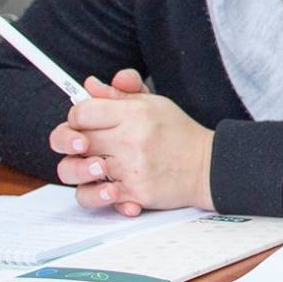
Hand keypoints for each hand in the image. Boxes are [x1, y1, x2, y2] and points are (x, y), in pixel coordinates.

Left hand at [48, 69, 214, 213]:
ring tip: (96, 167)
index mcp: (134, 113)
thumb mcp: (154, 104)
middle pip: (73, 140)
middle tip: (85, 145)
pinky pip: (92, 196)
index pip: (81, 112)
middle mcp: (130, 140)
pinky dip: (95, 195)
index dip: (77, 117)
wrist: (208, 167)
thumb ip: (119, 93)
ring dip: (78, 169)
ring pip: (73, 171)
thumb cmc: (179, 134)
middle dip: (73, 143)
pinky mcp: (132, 193)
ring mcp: (130, 168)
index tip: (87, 122)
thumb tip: (90, 85)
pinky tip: (110, 189)